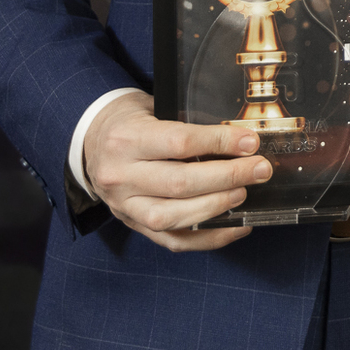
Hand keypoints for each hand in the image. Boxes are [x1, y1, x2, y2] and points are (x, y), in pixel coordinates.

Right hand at [83, 91, 268, 250]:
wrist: (89, 142)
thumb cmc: (129, 122)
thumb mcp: (150, 108)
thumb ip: (187, 122)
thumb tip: (239, 136)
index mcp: (126, 139)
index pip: (180, 143)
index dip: (220, 142)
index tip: (250, 142)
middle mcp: (120, 176)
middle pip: (180, 183)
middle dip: (228, 176)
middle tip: (259, 169)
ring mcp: (124, 206)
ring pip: (174, 217)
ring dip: (217, 207)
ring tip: (244, 193)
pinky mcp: (133, 225)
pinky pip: (172, 241)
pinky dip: (208, 238)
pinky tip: (235, 227)